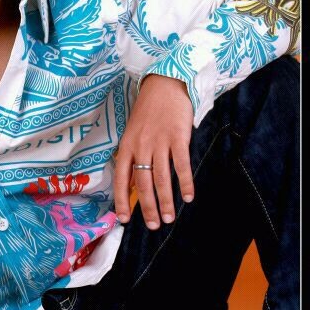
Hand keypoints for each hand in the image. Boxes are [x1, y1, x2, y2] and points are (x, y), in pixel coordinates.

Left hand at [114, 73, 194, 228]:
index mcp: (126, 146)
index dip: (121, 200)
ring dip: (166, 201)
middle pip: (143, 183)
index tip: (124, 220)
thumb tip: (134, 185)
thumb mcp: (133, 133)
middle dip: (148, 208)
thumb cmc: (149, 111)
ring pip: (161, 178)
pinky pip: (181, 165)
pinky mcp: (178, 136)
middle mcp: (140, 146)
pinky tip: (188, 197)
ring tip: (170, 218)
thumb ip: (133, 157)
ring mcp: (159, 141)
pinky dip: (185, 183)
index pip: (121, 178)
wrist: (165, 83)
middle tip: (154, 225)